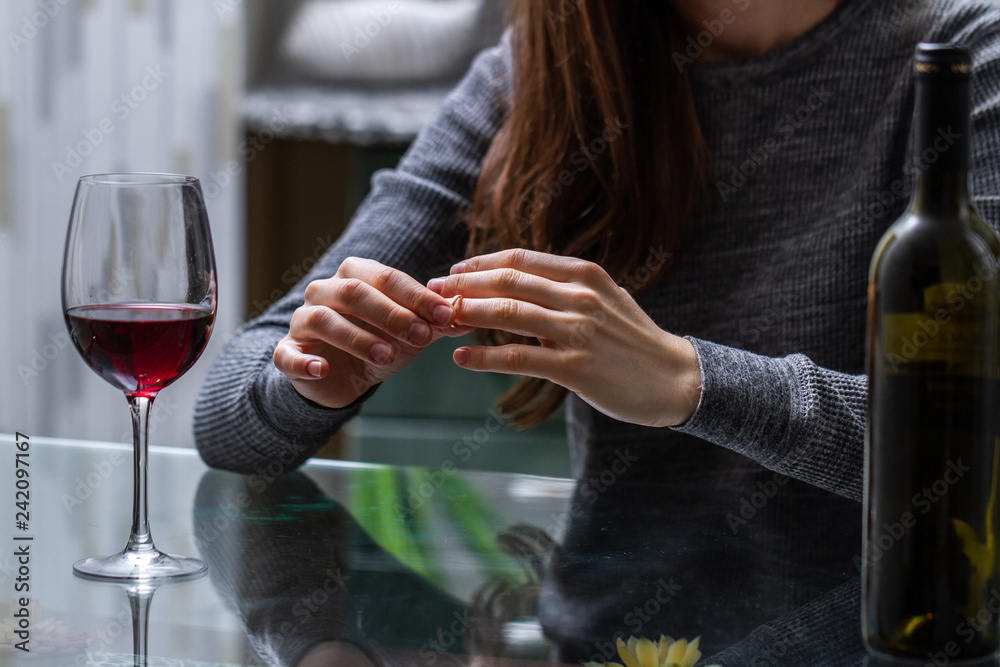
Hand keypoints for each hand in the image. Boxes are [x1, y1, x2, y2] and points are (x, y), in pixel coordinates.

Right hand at [274, 257, 473, 408]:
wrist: (343, 377)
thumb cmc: (379, 344)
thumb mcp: (411, 334)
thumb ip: (436, 323)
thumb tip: (467, 316)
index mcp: (355, 276)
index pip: (387, 277)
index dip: (417, 296)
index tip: (446, 315)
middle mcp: (324, 291)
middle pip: (353, 291)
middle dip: (391, 313)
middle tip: (421, 336)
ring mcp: (302, 320)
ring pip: (323, 319)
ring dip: (357, 337)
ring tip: (385, 356)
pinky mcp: (286, 352)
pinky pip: (288, 354)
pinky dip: (304, 362)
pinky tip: (323, 370)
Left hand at [428, 249, 701, 427]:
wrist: (674, 379)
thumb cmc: (633, 341)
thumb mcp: (604, 299)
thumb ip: (565, 289)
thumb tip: (518, 288)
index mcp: (585, 274)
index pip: (520, 260)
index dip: (480, 264)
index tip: (453, 272)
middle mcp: (580, 296)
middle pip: (508, 282)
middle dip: (464, 285)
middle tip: (433, 293)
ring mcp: (578, 331)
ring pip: (508, 314)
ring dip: (466, 316)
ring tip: (439, 321)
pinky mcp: (576, 366)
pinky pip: (519, 358)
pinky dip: (485, 357)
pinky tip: (462, 359)